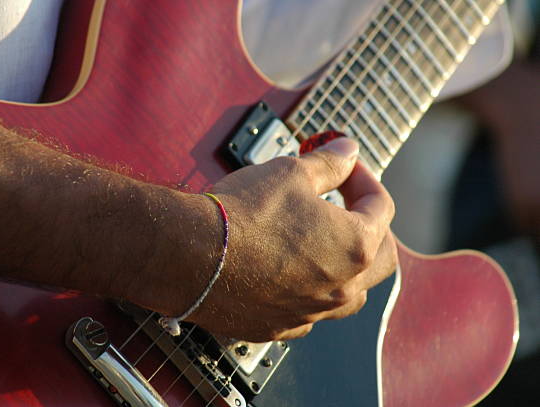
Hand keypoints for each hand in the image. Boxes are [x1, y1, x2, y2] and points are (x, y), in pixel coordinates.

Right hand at [190, 137, 396, 341]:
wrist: (190, 255)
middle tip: (350, 207)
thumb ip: (329, 163)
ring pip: (350, 293)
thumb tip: (348, 150)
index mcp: (354, 246)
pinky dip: (310, 290)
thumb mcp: (291, 173)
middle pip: (381, 257)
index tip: (345, 167)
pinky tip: (291, 273)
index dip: (364, 180)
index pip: (381, 208)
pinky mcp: (278, 327)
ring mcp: (310, 313)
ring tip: (326, 244)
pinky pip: (310, 311)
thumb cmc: (242, 213)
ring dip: (347, 266)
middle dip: (372, 227)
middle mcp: (341, 287)